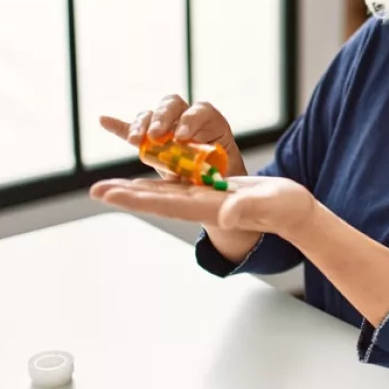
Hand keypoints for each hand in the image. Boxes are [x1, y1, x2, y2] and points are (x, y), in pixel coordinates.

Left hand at [89, 175, 316, 240]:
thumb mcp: (270, 205)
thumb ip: (248, 208)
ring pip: (161, 192)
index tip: (106, 194)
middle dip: (124, 194)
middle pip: (154, 199)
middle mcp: (200, 204)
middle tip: (94, 190)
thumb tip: (228, 213)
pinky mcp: (211, 191)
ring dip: (134, 188)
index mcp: (209, 207)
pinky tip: (143, 175)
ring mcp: (204, 198)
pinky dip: (156, 180)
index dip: (133, 198)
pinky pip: (176, 184)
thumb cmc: (286, 209)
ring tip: (108, 185)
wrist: (294, 212)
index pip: (163, 203)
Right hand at [99, 94, 247, 178]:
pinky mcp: (148, 143)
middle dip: (162, 117)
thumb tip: (229, 207)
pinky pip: (131, 130)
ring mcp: (166, 129)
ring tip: (137, 140)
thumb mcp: (229, 179)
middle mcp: (187, 120)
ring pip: (150, 116)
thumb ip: (224, 184)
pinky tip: (103, 120)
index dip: (191, 119)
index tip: (183, 137)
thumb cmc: (226, 181)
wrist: (218, 189)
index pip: (201, 111)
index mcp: (212, 124)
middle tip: (157, 136)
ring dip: (142, 124)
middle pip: (172, 105)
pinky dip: (118, 126)